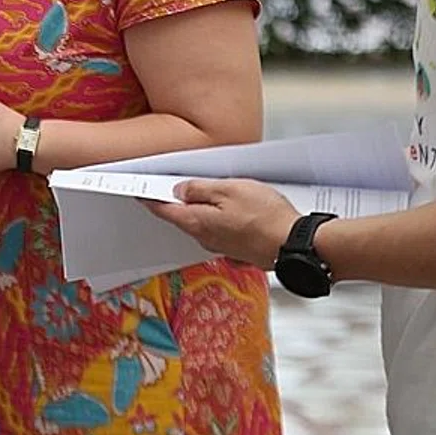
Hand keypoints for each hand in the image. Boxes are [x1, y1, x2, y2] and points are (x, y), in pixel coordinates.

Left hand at [146, 179, 296, 268]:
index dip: (150, 198)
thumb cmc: (266, 217)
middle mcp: (205, 239)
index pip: (163, 210)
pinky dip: (220, 218)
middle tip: (173, 185)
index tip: (139, 191)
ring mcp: (222, 246)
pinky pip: (221, 230)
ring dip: (202, 209)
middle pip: (183, 217)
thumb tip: (180, 191)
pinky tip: (232, 208)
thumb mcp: (229, 190)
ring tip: (210, 191)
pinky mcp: (238, 249)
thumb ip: (200, 190)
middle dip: (177, 202)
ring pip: (203, 223)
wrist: (296, 245)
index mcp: (197, 223)